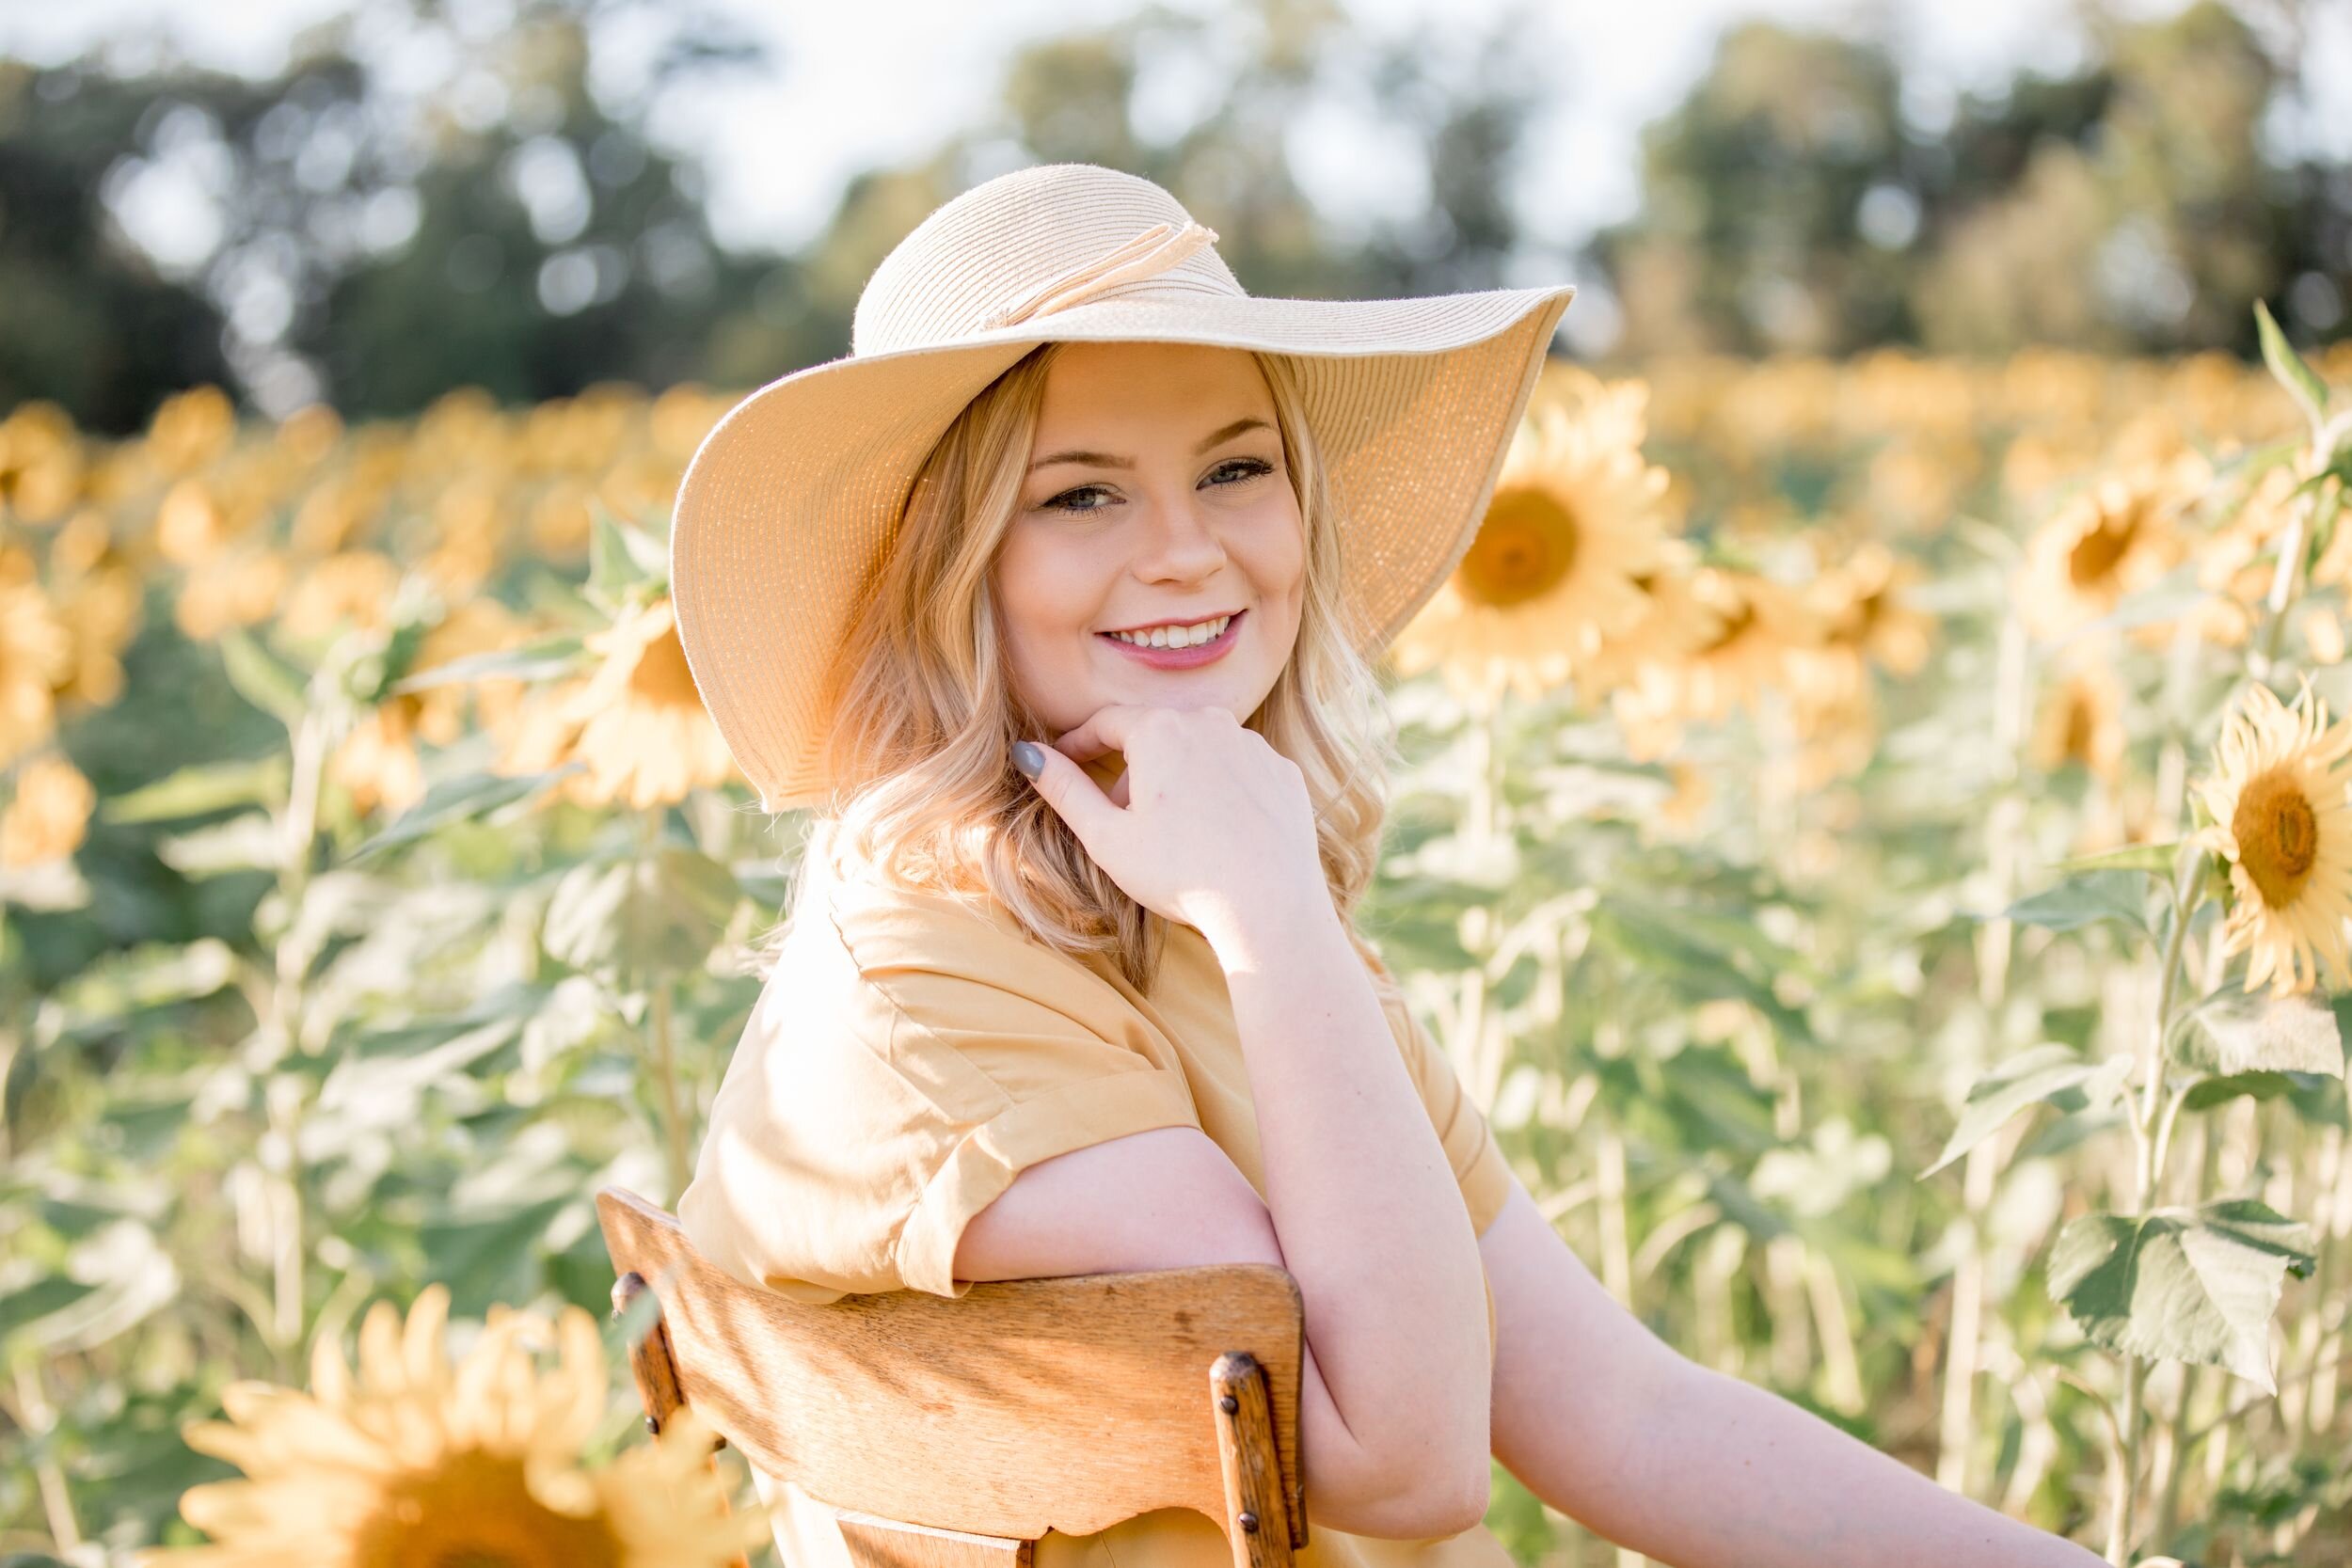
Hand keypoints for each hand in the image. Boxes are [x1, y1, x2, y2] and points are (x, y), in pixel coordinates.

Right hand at [1013, 704, 1329, 943]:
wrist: (1269, 905)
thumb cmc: (1181, 873)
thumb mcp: (1106, 837)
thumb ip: (1064, 789)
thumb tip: (1028, 754)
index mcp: (1159, 730)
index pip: (1105, 723)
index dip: (1078, 743)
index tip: (1064, 761)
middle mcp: (1210, 722)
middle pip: (1155, 735)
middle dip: (1131, 768)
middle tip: (1121, 817)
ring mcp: (1253, 746)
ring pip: (1199, 751)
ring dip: (1178, 778)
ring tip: (1173, 831)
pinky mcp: (1284, 772)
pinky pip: (1239, 771)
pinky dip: (1221, 792)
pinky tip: (1217, 833)